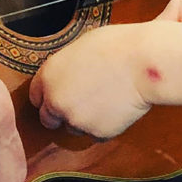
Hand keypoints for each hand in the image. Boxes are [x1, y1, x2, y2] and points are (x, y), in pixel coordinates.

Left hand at [30, 24, 154, 137]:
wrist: (146, 63)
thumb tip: (66, 76)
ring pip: (73, 128)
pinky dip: (105, 126)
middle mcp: (56, 100)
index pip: (35, 96)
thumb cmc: (119, 47)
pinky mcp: (96, 133)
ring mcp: (76, 119)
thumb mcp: (82, 47)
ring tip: (106, 100)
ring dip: (85, 120)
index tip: (57, 97)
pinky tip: (118, 108)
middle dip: (61, 114)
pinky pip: (96, 134)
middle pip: (48, 119)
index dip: (48, 96)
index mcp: (49, 75)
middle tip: (80, 106)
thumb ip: (67, 67)